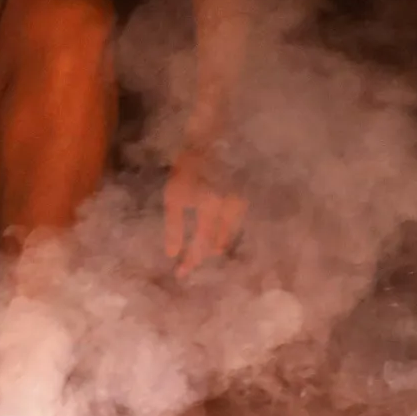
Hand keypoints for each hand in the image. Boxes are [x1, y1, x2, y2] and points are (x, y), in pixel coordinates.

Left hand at [164, 144, 243, 275]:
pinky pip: (234, 224)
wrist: (211, 140)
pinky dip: (224, 234)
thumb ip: (174, 226)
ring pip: (229, 235)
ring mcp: (239, 204)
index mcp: (210, 209)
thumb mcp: (174, 195)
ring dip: (214, 247)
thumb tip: (172, 254)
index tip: (180, 275)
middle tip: (190, 267)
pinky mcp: (243, 199)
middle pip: (217, 244)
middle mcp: (229, 211)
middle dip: (202, 256)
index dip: (190, 261)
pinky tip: (216, 237)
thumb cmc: (188, 166)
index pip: (200, 245)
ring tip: (202, 255)